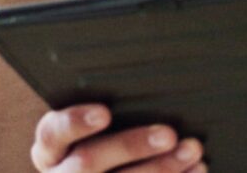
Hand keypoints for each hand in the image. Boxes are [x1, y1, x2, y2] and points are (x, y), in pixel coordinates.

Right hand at [30, 104, 206, 172]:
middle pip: (89, 163)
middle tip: (167, 133)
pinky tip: (196, 171)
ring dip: (161, 169)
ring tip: (192, 150)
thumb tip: (143, 82)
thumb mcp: (87, 129)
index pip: (53, 133)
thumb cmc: (95, 142)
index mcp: (50, 150)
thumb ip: (104, 108)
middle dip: (130, 146)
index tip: (104, 113)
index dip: (76, 123)